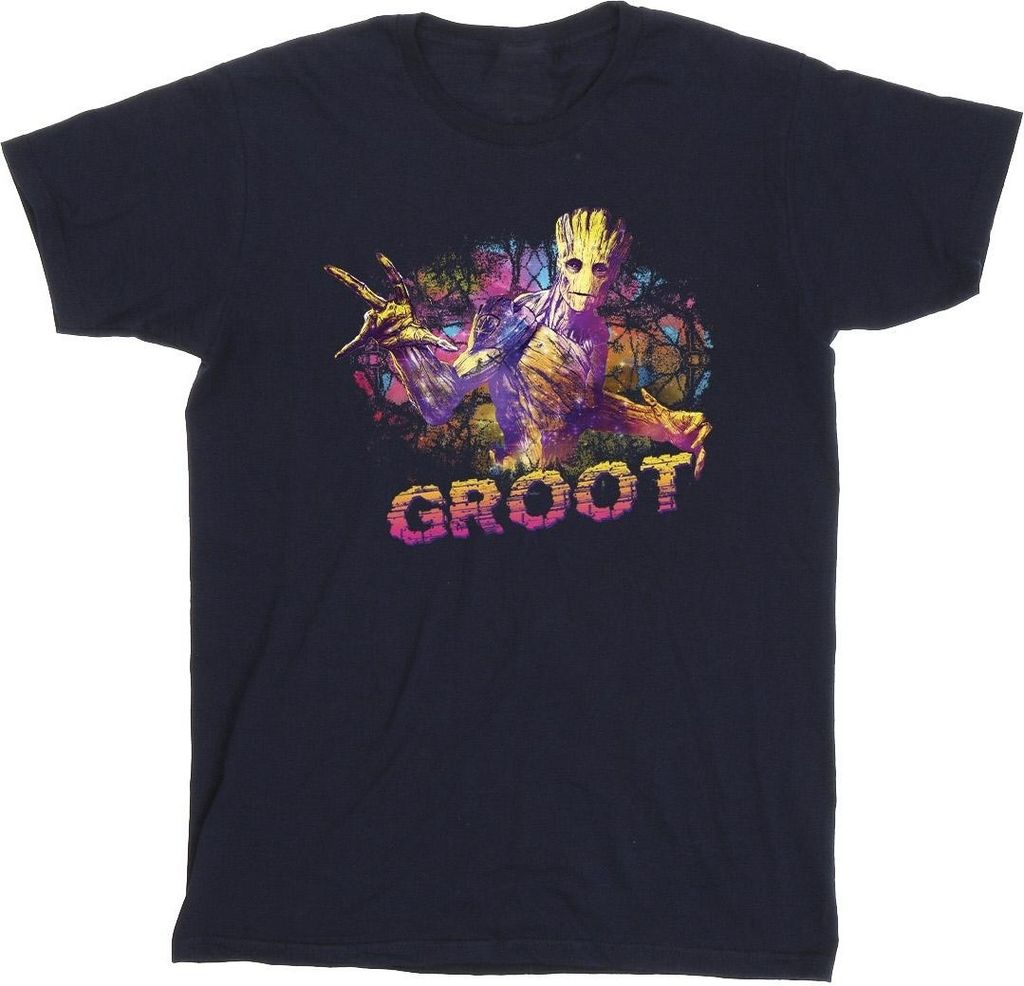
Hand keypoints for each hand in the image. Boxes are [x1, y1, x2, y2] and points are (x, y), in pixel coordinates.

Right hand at [325, 253, 457, 357]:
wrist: (405, 345)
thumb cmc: (415, 335)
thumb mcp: (427, 339)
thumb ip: (439, 342)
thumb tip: (454, 349)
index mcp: (400, 303)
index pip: (394, 282)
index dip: (388, 269)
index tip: (378, 255)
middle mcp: (383, 308)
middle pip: (362, 291)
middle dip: (346, 279)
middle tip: (328, 267)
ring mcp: (374, 318)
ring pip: (364, 319)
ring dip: (367, 331)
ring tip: (369, 335)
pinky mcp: (369, 332)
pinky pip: (358, 341)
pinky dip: (349, 349)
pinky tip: (339, 356)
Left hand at [640, 388, 712, 477]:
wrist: (669, 429)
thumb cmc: (666, 419)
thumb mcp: (659, 411)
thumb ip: (652, 401)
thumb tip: (642, 390)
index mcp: (692, 418)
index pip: (698, 419)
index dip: (694, 425)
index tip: (686, 431)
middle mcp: (698, 428)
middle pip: (706, 431)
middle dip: (702, 438)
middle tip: (694, 446)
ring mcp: (699, 438)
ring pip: (705, 447)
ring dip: (703, 456)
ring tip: (700, 465)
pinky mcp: (697, 447)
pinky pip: (701, 457)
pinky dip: (699, 466)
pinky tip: (697, 475)